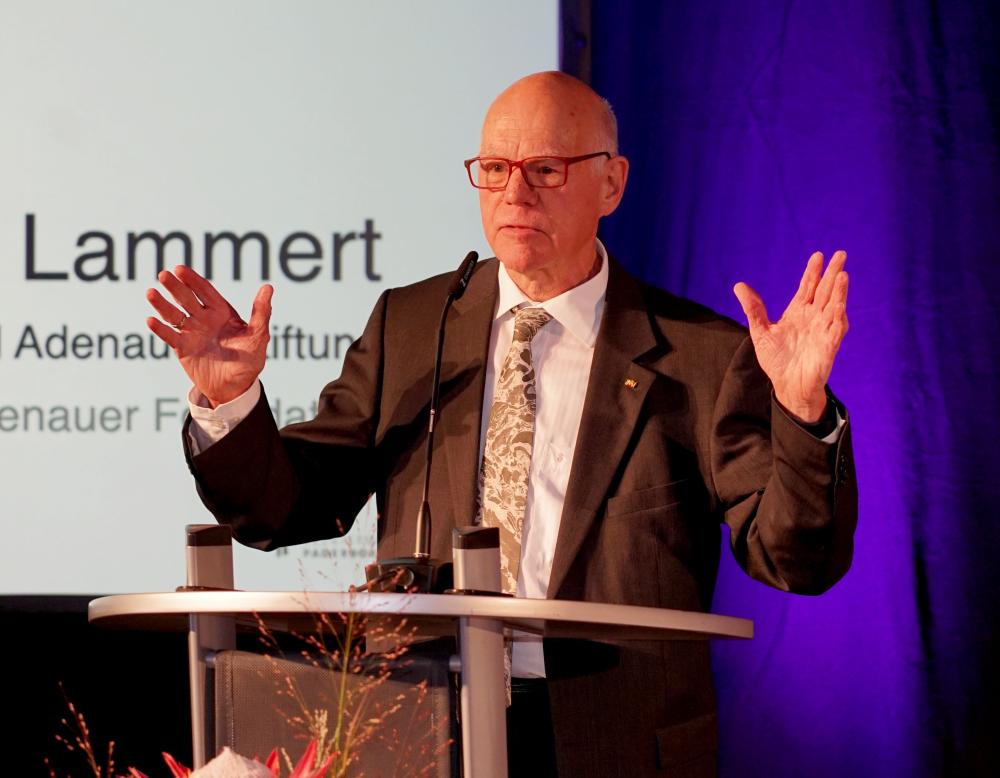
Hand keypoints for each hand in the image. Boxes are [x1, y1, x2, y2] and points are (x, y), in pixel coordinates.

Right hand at [146, 266, 272, 406]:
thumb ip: (261, 313)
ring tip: (151, 293)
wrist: (235, 387)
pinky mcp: (183, 349)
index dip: (193, 280)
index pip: (205, 291)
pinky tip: (150, 320)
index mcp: (221, 312)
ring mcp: (192, 333)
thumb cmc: (249, 360)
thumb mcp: (258, 336)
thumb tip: (268, 287)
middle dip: (175, 287)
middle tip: (163, 274)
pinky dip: (160, 329)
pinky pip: (170, 337)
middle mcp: (204, 319)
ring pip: (174, 315)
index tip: (180, 269)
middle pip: (187, 299)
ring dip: (162, 304)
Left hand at [733, 250, 848, 422]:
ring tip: (843, 276)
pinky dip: (838, 319)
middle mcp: (814, 318)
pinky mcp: (828, 348)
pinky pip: (836, 332)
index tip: (818, 255)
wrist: (787, 385)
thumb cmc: (777, 359)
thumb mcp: (760, 331)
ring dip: (840, 293)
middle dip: (833, 274)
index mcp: (798, 312)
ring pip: (834, 308)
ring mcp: (823, 332)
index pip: (808, 288)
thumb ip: (753, 309)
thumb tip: (739, 285)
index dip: (813, 272)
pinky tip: (839, 308)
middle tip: (841, 254)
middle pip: (825, 291)